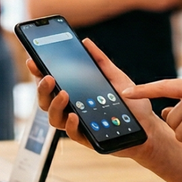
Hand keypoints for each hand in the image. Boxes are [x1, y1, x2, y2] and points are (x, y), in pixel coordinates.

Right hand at [25, 38, 162, 159]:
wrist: (149, 127)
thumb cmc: (132, 104)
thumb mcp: (116, 77)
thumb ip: (100, 61)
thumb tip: (85, 42)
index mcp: (76, 92)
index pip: (51, 82)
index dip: (38, 72)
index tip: (32, 60)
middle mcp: (72, 108)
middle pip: (45, 100)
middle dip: (42, 88)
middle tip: (49, 77)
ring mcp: (77, 124)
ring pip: (53, 118)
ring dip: (54, 105)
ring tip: (64, 94)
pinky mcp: (86, 138)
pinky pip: (71, 133)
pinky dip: (70, 123)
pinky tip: (74, 115)